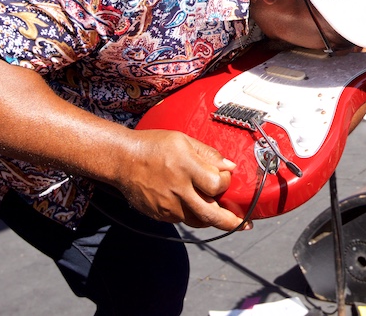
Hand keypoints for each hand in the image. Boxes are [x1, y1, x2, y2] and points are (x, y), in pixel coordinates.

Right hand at [117, 130, 246, 229]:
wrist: (122, 160)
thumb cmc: (153, 146)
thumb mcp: (183, 140)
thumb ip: (208, 154)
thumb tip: (230, 166)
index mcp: (186, 167)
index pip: (216, 185)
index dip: (225, 183)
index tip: (225, 177)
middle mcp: (178, 190)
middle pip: (211, 214)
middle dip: (231, 222)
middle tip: (244, 224)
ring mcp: (168, 206)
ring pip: (198, 220)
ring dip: (212, 219)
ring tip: (223, 217)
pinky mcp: (160, 215)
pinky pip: (183, 219)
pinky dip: (193, 214)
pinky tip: (195, 205)